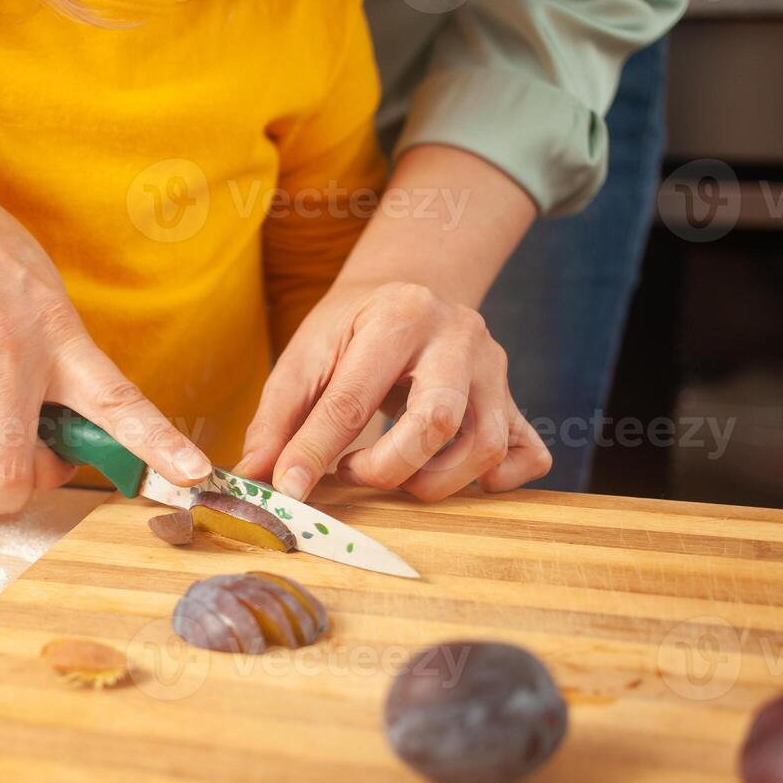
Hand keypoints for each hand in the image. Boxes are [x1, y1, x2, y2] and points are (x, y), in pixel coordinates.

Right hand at [0, 143, 211, 511]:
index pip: (119, 402)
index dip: (159, 445)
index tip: (195, 476)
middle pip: (13, 472)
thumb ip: (57, 360)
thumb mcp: (40, 292)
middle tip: (2, 477)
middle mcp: (9, 352)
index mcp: (58, 334)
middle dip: (8, 493)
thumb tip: (63, 436)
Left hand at [235, 282, 551, 501]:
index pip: (354, 398)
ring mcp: (495, 371)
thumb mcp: (306, 354)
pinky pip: (528, 456)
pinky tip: (453, 476)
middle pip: (439, 421)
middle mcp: (459, 338)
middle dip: (386, 468)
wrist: (410, 293)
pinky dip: (496, 481)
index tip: (288, 489)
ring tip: (391, 471)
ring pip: (485, 446)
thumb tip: (253, 476)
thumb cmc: (352, 329)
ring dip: (433, 481)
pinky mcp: (515, 401)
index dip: (315, 451)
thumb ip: (278, 416)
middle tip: (351, 473)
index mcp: (400, 315)